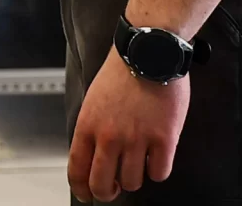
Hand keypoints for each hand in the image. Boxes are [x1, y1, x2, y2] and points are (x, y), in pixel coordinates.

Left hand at [68, 47, 188, 201]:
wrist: (150, 50)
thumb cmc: (124, 69)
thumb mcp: (95, 98)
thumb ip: (92, 128)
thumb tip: (92, 154)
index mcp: (88, 124)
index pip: (77, 170)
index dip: (81, 188)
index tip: (86, 194)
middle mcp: (109, 136)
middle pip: (102, 185)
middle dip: (107, 192)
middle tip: (114, 187)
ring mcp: (137, 139)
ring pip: (132, 182)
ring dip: (135, 177)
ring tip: (139, 161)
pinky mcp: (164, 138)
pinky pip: (159, 173)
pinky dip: (158, 170)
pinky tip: (157, 156)